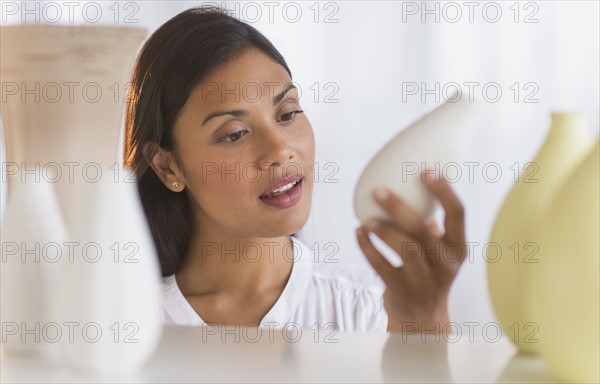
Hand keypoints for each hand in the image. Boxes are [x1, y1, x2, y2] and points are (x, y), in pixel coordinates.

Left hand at [355, 171, 466, 332]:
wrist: (422, 318)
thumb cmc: (429, 271)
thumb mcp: (440, 251)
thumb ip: (432, 224)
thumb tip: (414, 187)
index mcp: (457, 248)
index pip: (457, 213)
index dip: (443, 190)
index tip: (426, 171)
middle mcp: (445, 264)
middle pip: (423, 230)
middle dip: (399, 208)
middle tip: (379, 191)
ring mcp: (424, 280)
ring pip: (404, 248)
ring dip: (383, 230)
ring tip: (366, 219)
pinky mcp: (401, 291)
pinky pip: (381, 265)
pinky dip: (367, 247)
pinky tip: (359, 232)